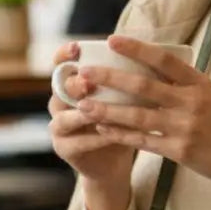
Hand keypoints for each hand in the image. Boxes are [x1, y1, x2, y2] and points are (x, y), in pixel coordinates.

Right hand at [47, 42, 135, 200]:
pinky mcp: (64, 148)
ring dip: (81, 113)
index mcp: (71, 84)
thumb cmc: (122, 121)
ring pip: (64, 117)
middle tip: (88, 83)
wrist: (113, 161)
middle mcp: (59, 103)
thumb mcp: (125, 97)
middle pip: (59, 89)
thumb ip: (128, 80)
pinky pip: (77, 142)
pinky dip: (95, 138)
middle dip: (74, 85)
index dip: (64, 55)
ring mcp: (58, 127)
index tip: (76, 48)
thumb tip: (152, 55)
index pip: (61, 64)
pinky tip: (111, 134)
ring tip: (96, 110)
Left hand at [74, 35, 210, 208]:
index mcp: (200, 83)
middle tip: (85, 72)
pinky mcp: (179, 151)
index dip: (137, 48)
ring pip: (138, 115)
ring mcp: (185, 127)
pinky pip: (143, 141)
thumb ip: (184, 82)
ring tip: (83, 104)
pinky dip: (120, 134)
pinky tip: (102, 128)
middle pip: (143, 86)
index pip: (164, 60)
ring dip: (107, 109)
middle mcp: (192, 102)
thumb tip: (153, 62)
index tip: (113, 40)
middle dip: (111, 77)